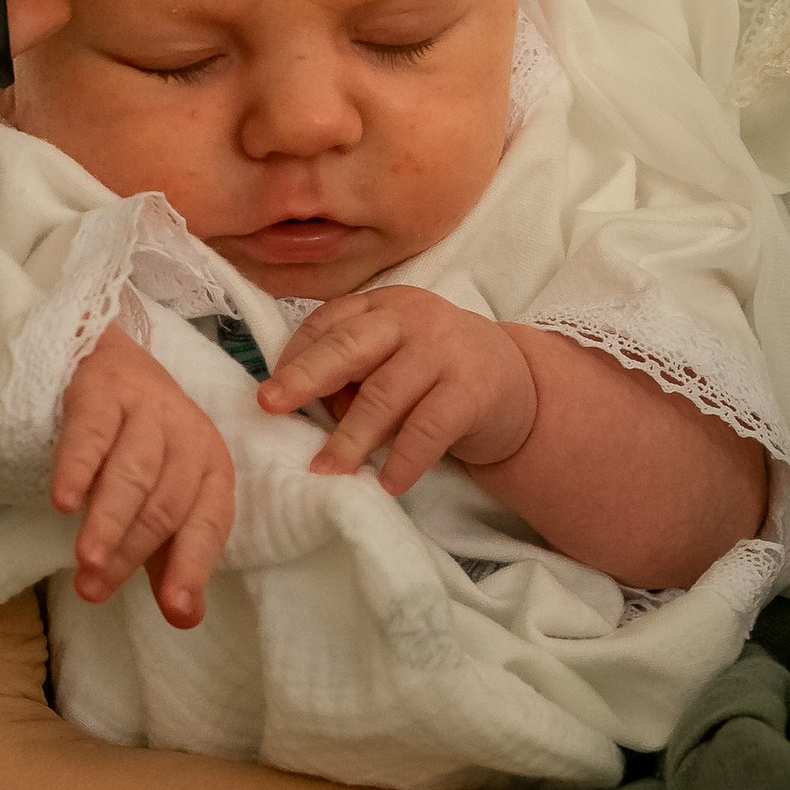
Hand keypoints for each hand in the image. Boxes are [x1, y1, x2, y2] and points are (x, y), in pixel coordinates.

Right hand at [52, 328, 237, 624]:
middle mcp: (188, 436)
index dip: (192, 566)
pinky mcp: (104, 390)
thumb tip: (185, 619)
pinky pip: (92, 433)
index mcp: (212, 469)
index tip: (174, 609)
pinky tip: (62, 501)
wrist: (107, 359)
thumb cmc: (139, 446)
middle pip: (165, 504)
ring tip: (84, 561)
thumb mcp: (162, 502)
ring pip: (132, 473)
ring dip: (107, 521)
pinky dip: (77, 468)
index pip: (209, 523)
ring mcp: (148, 409)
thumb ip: (170, 560)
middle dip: (130, 551)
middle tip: (95, 589)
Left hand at [259, 285, 534, 494]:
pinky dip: (404, 459)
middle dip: (305, 377)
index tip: (270, 393)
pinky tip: (389, 483)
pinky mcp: (473, 389)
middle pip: (349, 346)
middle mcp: (412, 318)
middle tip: (270, 406)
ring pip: (385, 393)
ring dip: (350, 436)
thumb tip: (303, 408)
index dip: (295, 356)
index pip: (329, 323)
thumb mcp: (392, 359)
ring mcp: (445, 350)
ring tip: (325, 470)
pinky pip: (429, 427)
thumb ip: (352, 373)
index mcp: (383, 306)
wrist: (519, 385)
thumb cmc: (437, 375)